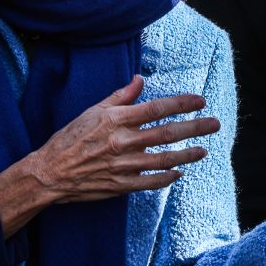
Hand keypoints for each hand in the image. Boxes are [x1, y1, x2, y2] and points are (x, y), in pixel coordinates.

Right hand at [0, 75, 220, 237]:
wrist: (50, 172)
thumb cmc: (70, 138)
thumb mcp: (92, 111)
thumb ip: (119, 97)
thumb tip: (139, 80)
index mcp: (115, 120)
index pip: (156, 108)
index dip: (181, 104)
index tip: (200, 100)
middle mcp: (122, 142)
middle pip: (167, 133)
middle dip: (195, 127)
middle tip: (215, 123)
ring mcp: (123, 165)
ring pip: (164, 159)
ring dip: (188, 153)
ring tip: (203, 149)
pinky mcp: (121, 185)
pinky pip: (151, 181)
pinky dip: (167, 177)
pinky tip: (178, 172)